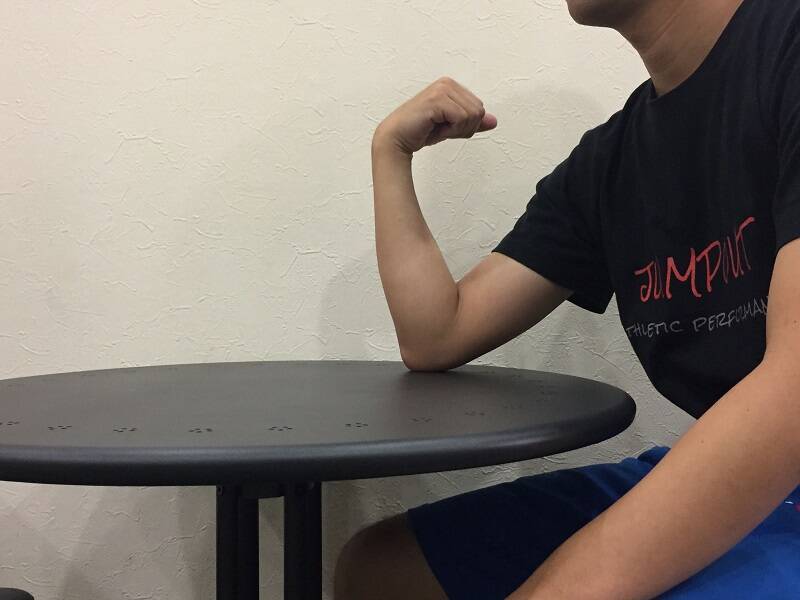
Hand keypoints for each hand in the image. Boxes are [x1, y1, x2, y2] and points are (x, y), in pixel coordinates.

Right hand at [372, 76, 497, 155]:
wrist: (397, 138)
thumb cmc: (420, 131)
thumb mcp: (453, 127)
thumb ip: (473, 122)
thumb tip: (494, 121)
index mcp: (452, 86)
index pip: (479, 109)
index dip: (467, 125)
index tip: (446, 126)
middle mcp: (447, 83)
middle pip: (479, 111)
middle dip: (464, 127)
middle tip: (441, 128)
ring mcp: (442, 89)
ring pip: (472, 115)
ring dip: (456, 129)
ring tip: (437, 127)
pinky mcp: (437, 99)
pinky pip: (461, 118)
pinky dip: (450, 130)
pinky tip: (434, 127)